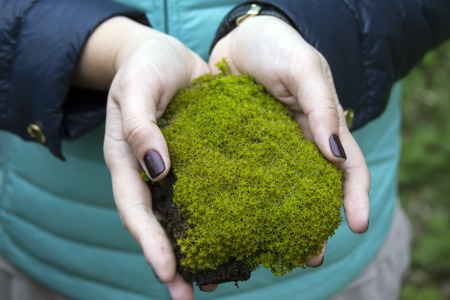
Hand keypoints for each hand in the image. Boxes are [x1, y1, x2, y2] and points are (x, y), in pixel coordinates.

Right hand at [74, 17, 209, 298]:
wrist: (168, 56)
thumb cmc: (144, 68)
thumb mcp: (135, 88)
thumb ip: (139, 125)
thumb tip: (157, 168)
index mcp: (129, 163)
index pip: (136, 210)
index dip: (149, 242)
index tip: (166, 271)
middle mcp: (155, 175)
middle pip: (162, 225)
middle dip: (174, 262)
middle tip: (192, 294)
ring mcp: (182, 171)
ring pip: (191, 215)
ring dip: (205, 247)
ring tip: (224, 278)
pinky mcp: (207, 160)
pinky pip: (217, 189)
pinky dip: (229, 212)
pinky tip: (250, 227)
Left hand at [210, 16, 369, 265]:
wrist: (237, 39)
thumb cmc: (276, 47)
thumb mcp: (303, 69)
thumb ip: (321, 106)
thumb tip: (335, 155)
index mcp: (322, 128)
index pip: (348, 168)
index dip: (356, 197)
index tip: (357, 225)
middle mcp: (298, 144)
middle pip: (314, 190)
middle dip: (317, 223)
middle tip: (312, 254)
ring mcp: (269, 149)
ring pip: (280, 191)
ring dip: (281, 221)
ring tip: (276, 250)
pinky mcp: (241, 148)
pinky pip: (246, 177)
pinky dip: (246, 200)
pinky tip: (237, 219)